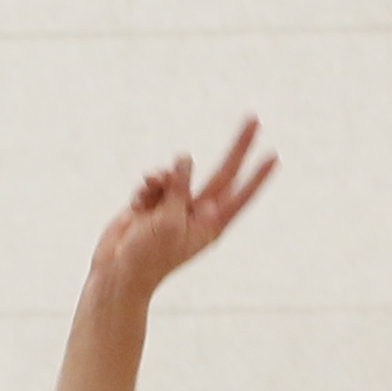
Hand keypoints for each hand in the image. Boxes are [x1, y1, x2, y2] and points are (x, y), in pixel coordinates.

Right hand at [88, 118, 272, 299]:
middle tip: (254, 118)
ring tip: (149, 190)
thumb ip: (180, 187)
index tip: (274, 155)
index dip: (257, 176)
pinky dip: (145, 188)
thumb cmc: (148, 256)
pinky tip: (136, 204)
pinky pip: (155, 181)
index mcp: (209, 225)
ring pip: (179, 174)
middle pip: (223, 173)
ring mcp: (176, 206)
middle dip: (237, 147)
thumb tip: (185, 158)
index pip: (239, 194)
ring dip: (164, 177)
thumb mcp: (169, 221)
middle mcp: (197, 213)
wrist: (117, 272)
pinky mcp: (154, 203)